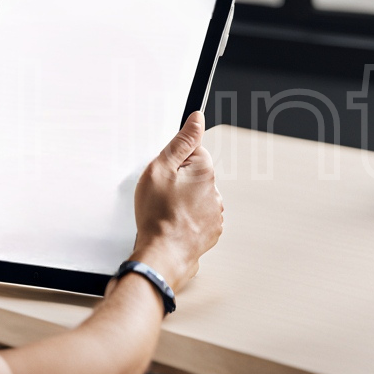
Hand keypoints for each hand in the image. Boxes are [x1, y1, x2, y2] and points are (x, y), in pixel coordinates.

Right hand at [129, 111, 222, 292]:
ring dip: (183, 201)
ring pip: (196, 197)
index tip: (164, 173)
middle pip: (195, 175)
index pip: (193, 151)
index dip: (174, 160)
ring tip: (165, 212)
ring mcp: (215, 213)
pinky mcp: (211, 231)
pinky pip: (198, 217)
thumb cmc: (158, 215)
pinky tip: (172, 224)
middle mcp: (215, 191)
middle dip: (178, 182)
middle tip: (161, 194)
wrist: (163, 254)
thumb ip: (181, 141)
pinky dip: (186, 219)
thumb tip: (197, 119)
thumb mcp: (161, 169)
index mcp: (205, 171)